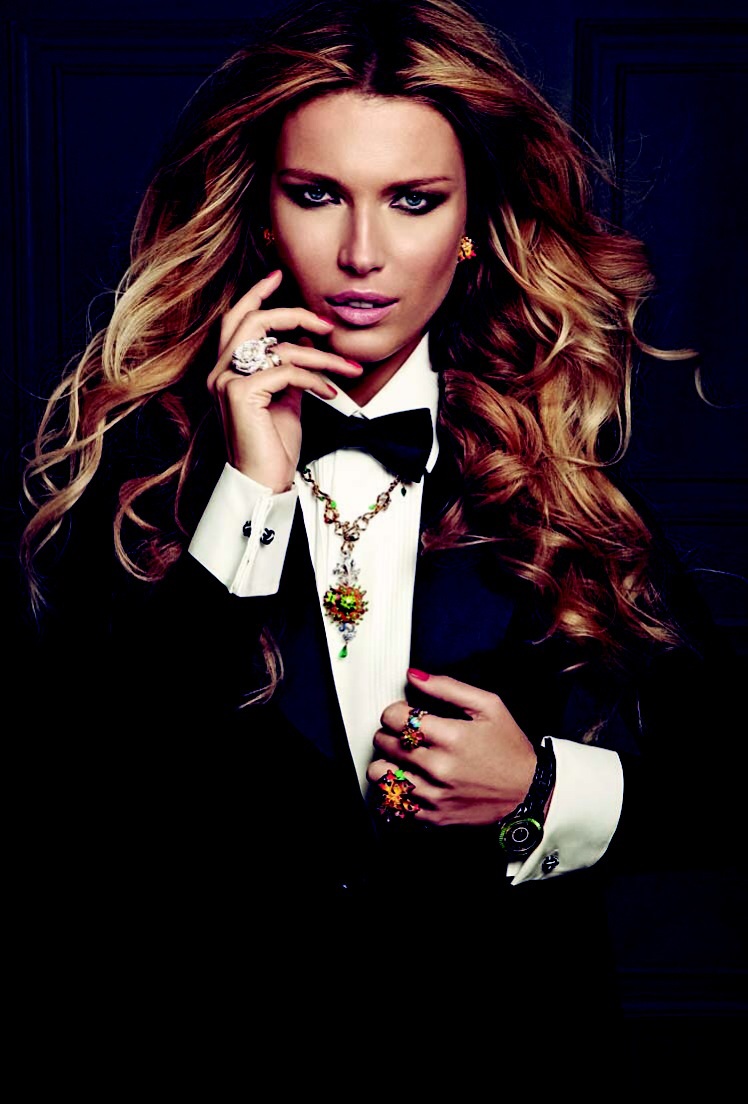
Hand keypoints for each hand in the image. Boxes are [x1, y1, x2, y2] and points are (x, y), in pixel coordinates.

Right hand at [207, 269, 362, 491]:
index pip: (236, 319)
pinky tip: (331, 394)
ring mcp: (226, 382)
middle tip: (326, 325)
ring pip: (278, 347)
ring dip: (321, 357)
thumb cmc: (274, 444)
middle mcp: (219, 372)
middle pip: (253, 320)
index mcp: (226, 369)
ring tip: (347, 370)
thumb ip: (289, 367)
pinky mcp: (240, 394)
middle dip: (294, 314)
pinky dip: (314, 379)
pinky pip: (286, 371)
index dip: (257, 294)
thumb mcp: (285, 397)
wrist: (264, 482)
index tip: (279, 275)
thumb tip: (307, 340)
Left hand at [367, 670, 537, 826]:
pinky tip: (409, 779)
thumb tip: (414, 675)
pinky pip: (394, 802)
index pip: (394, 717)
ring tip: (402, 756)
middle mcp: (438, 767)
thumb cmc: (510, 748)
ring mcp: (434, 794)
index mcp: (451, 736)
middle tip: (406, 733)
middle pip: (384, 742)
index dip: (395, 711)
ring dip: (387, 760)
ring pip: (381, 773)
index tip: (406, 714)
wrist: (529, 793)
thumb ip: (447, 687)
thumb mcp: (489, 706)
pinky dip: (395, 788)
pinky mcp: (433, 816)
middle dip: (390, 732)